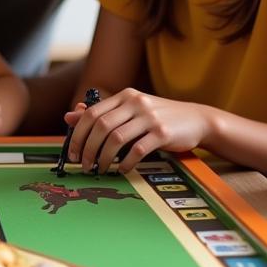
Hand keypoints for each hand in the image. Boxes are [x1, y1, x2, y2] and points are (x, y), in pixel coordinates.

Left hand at [64, 88, 211, 173]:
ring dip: (103, 158)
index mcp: (125, 96)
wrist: (196, 119)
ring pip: (116, 139)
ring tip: (100, 169)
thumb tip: (70, 116)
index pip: (92, 113)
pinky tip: (121, 169)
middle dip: (87, 149)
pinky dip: (125, 163)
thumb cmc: (159, 117)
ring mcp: (150, 117)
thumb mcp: (131, 110)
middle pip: (101, 126)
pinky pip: (137, 150)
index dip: (77, 134)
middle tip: (84, 165)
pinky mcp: (163, 133)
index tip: (73, 152)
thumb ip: (102, 113)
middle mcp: (135, 103)